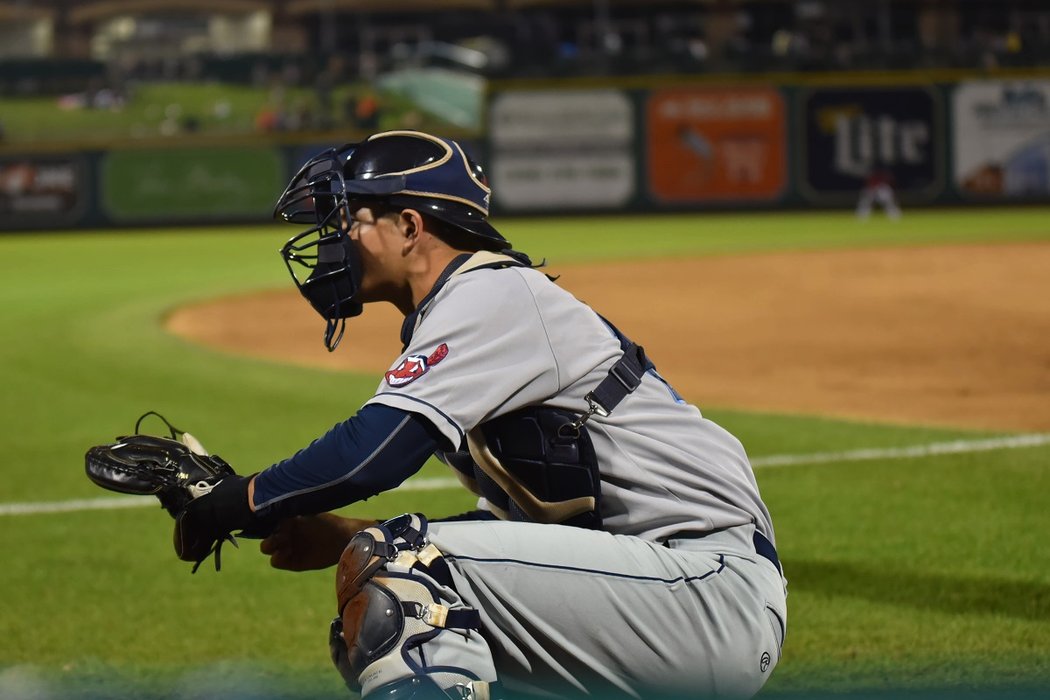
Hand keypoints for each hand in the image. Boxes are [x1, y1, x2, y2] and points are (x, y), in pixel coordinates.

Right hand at [260, 513, 376, 570]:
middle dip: (267, 532)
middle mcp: (285, 532)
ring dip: (270, 546)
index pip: (266, 519)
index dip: (266, 519)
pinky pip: (275, 561)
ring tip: (284, 543)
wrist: (342, 540)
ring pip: (266, 547)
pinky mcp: (292, 562)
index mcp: (287, 518)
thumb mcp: (310, 512)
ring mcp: (287, 547)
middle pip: (263, 533)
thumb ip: (294, 507)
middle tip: (279, 533)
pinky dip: (277, 557)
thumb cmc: (328, 522)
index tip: (276, 518)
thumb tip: (279, 499)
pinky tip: (288, 552)